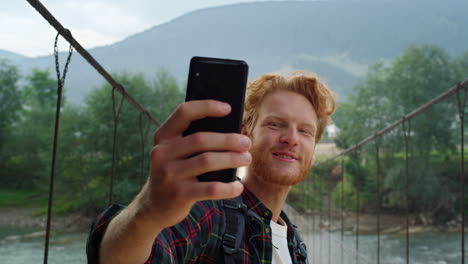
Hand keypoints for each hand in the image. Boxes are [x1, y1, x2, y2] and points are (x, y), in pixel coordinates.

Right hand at [138, 100, 250, 228]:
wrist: (154, 207)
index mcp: (163, 137)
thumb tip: (232, 130)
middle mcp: (162, 153)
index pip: (184, 112)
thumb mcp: (175, 153)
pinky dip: (229, 187)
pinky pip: (211, 188)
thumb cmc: (175, 173)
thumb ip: (192, 140)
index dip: (207, 107)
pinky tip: (238, 186)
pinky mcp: (178, 194)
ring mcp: (168, 174)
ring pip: (208, 161)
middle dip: (228, 140)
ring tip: (246, 159)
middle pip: (201, 139)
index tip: (228, 108)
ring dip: (232, 159)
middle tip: (246, 143)